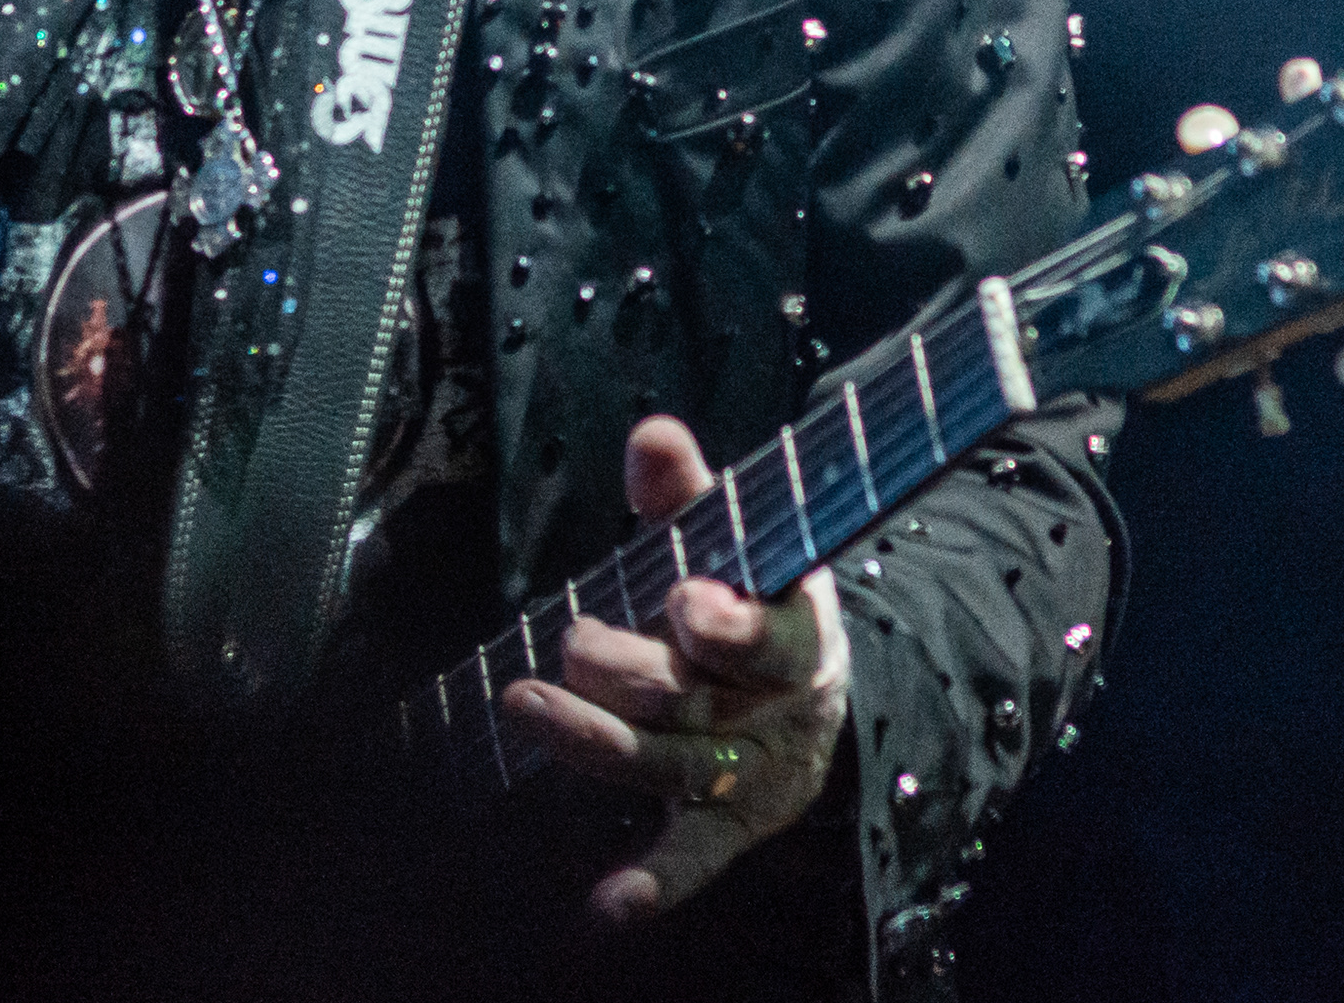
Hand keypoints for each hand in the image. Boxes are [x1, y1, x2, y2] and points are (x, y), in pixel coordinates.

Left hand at [500, 413, 850, 923]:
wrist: (816, 690)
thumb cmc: (759, 594)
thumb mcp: (740, 536)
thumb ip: (689, 493)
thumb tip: (650, 434)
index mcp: (796, 629)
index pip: (769, 635)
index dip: (725, 626)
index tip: (683, 600)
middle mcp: (776, 708)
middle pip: (696, 701)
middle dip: (629, 672)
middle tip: (571, 643)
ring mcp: (751, 770)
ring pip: (669, 765)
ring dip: (595, 743)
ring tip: (526, 706)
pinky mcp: (728, 823)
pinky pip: (690, 857)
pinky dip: (653, 884)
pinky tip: (607, 909)